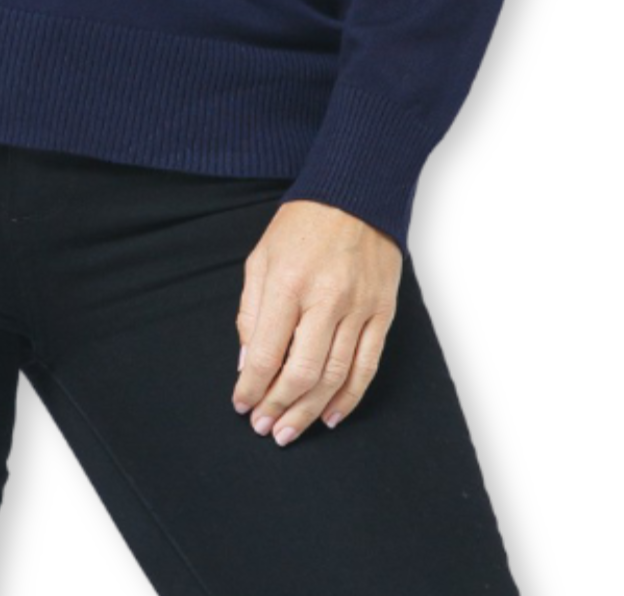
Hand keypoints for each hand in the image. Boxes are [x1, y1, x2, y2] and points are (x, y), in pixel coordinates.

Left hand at [230, 198, 401, 443]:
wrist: (356, 193)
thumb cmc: (302, 225)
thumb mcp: (261, 257)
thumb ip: (250, 311)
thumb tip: (245, 363)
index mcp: (288, 282)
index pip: (265, 352)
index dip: (251, 387)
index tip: (241, 404)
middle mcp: (325, 299)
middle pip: (301, 373)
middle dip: (278, 407)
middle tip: (264, 428)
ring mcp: (359, 308)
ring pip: (334, 377)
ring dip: (309, 412)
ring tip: (290, 431)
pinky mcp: (382, 313)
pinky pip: (367, 367)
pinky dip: (349, 398)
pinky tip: (332, 416)